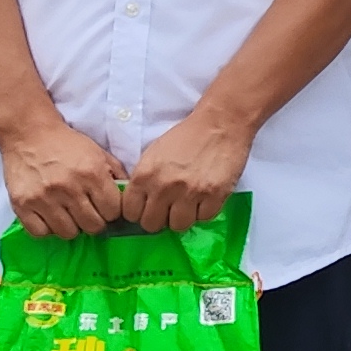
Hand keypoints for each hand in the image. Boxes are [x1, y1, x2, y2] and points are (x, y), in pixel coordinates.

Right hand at [0, 115, 127, 238]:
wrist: (28, 133)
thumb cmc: (66, 144)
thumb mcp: (98, 153)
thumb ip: (116, 175)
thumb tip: (128, 198)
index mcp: (92, 173)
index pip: (112, 212)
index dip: (111, 211)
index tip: (103, 207)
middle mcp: (69, 188)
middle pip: (93, 226)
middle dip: (93, 221)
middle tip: (86, 212)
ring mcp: (44, 198)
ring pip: (68, 233)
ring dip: (71, 226)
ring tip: (67, 213)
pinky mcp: (22, 205)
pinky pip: (40, 233)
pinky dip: (46, 228)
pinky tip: (49, 216)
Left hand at [122, 102, 253, 236]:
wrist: (220, 124)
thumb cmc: (185, 137)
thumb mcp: (153, 155)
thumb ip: (144, 180)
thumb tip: (141, 205)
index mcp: (144, 175)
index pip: (131, 213)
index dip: (139, 212)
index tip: (148, 208)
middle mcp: (164, 187)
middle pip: (152, 224)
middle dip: (159, 218)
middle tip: (168, 208)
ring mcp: (190, 193)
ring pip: (178, 226)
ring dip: (182, 217)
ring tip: (188, 204)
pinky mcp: (215, 196)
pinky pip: (203, 218)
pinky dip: (204, 211)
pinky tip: (204, 198)